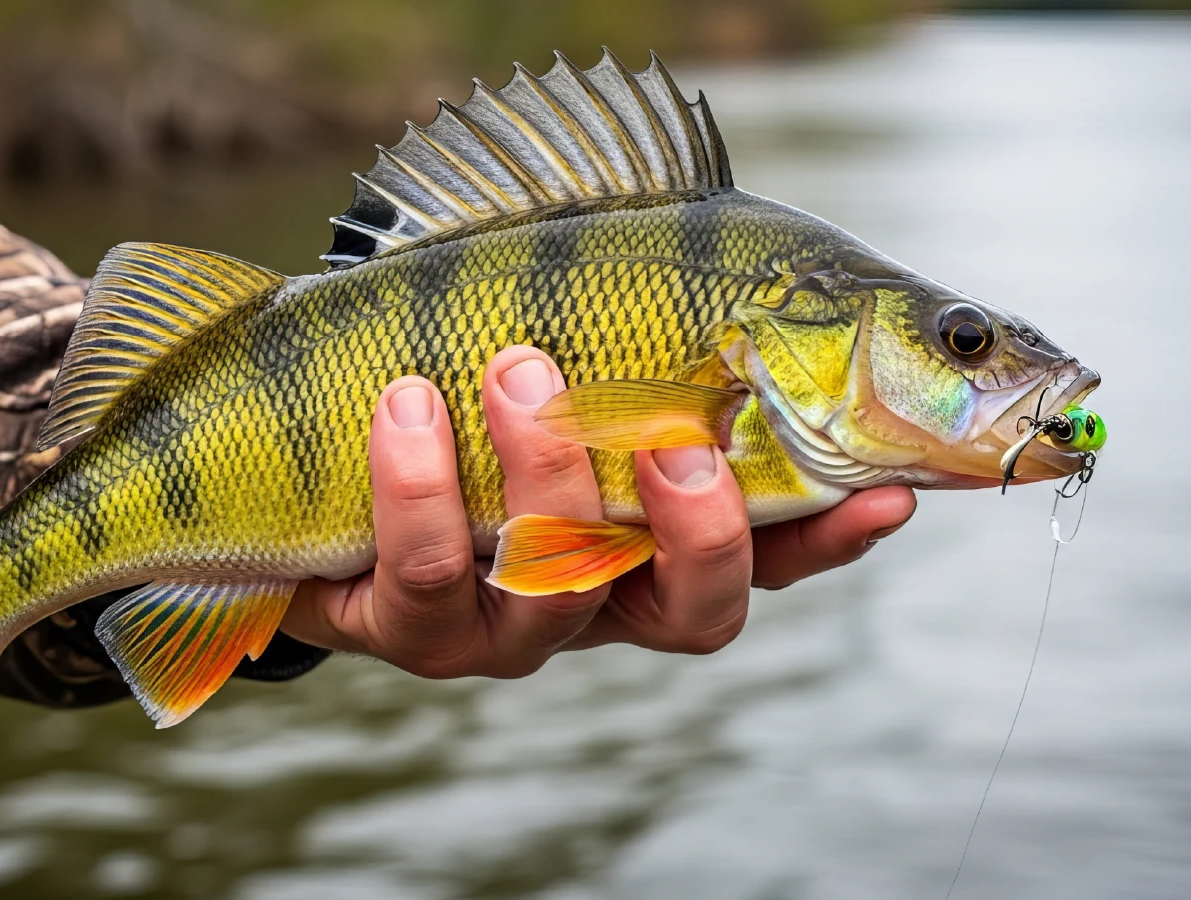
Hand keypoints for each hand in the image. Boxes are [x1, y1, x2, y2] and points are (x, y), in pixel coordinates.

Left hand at [279, 347, 915, 677]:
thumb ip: (646, 319)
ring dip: (547, 472)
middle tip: (681, 446)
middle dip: (700, 534)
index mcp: (657, 531)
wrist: (299, 437)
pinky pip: (426, 573)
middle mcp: (599, 589)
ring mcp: (504, 618)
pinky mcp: (406, 623)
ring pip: (556, 587)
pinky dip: (419, 483)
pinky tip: (404, 401)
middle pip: (691, 611)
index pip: (772, 552)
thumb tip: (726, 239)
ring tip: (516, 368)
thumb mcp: (556, 333)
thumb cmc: (453, 364)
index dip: (833, 537)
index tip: (892, 492)